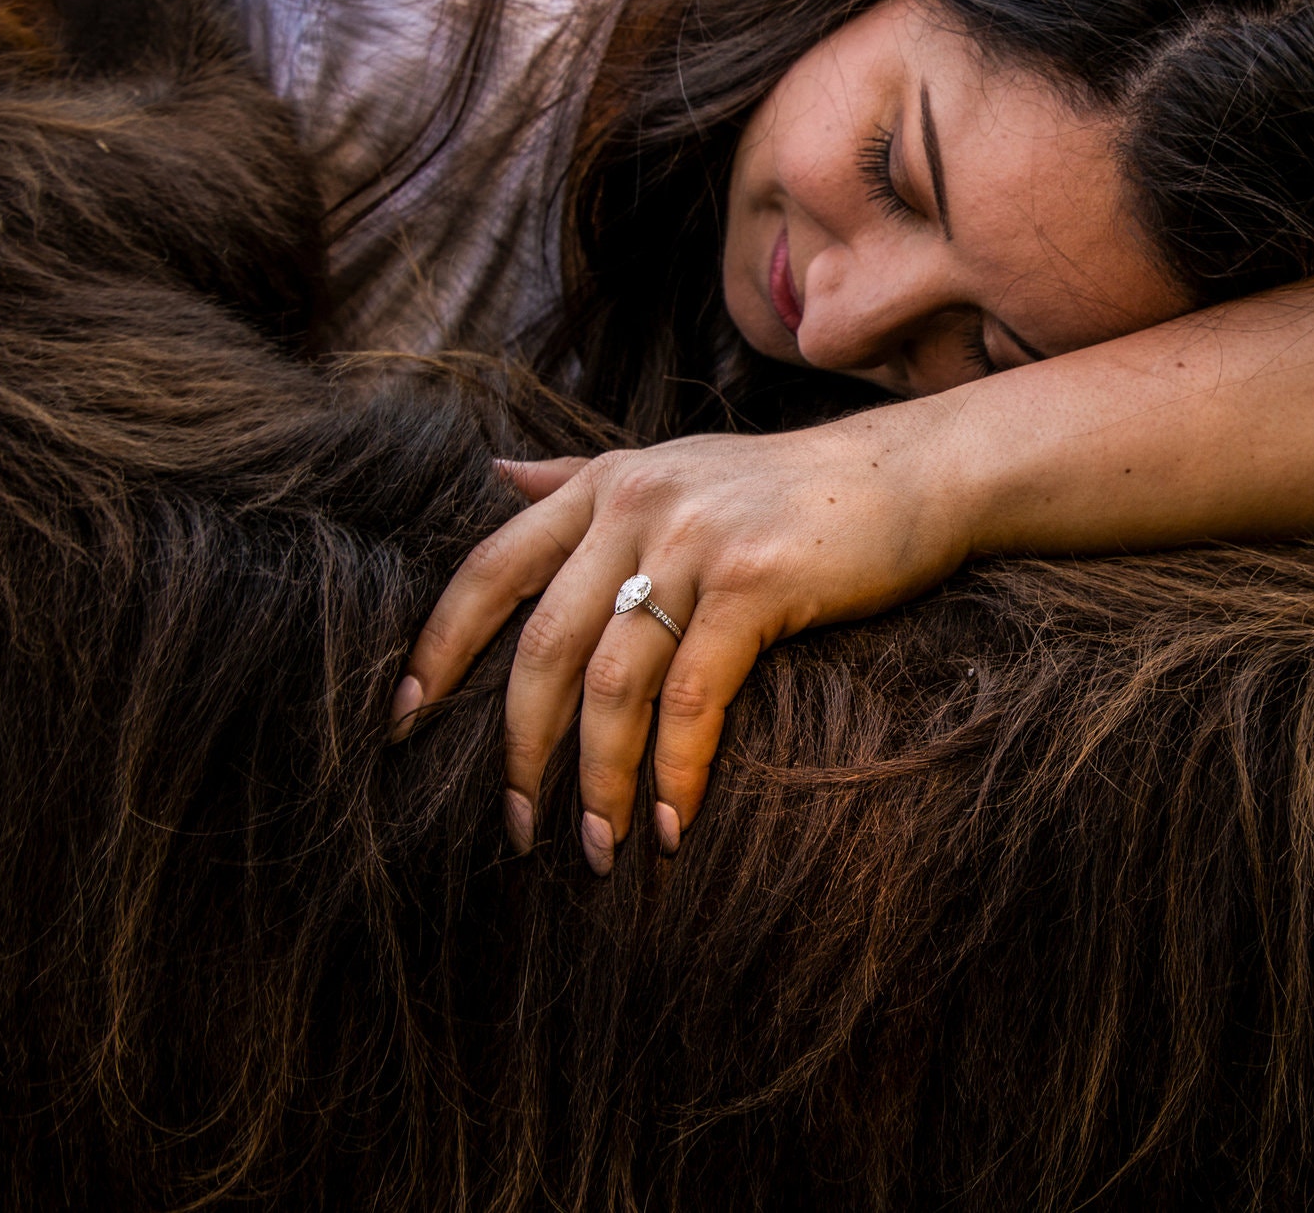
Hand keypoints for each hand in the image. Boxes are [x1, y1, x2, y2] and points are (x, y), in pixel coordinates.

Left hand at [394, 407, 970, 870]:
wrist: (911, 474)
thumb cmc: (790, 489)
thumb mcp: (674, 466)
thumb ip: (581, 479)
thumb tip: (494, 473)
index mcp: (604, 484)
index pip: (490, 568)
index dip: (440, 647)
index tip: (403, 721)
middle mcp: (636, 505)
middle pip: (542, 645)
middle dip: (520, 748)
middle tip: (516, 826)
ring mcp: (694, 541)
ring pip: (611, 682)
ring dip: (597, 779)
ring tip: (596, 848)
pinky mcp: (754, 583)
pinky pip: (692, 698)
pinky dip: (676, 771)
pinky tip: (674, 824)